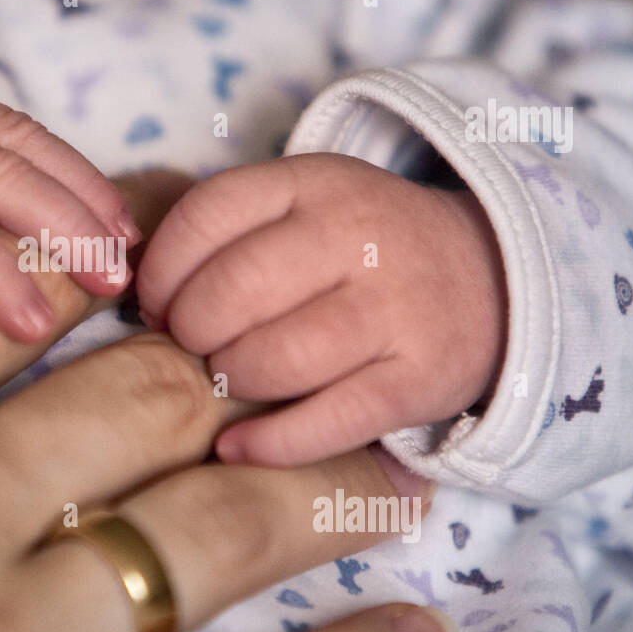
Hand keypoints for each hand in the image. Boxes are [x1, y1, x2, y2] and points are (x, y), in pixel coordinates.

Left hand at [136, 153, 507, 467]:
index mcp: (314, 184)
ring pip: (272, 359)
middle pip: (231, 290)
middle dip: (191, 330)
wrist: (493, 275)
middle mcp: (356, 237)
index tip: (156, 303)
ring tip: (232, 379)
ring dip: (230, 381)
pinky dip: (269, 443)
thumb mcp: (307, 206)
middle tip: (198, 345)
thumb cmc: (366, 250)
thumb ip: (231, 232)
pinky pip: (326, 421)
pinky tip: (240, 447)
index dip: (162, 270)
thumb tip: (139, 293)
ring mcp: (392, 310)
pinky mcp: (419, 380)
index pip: (206, 215)